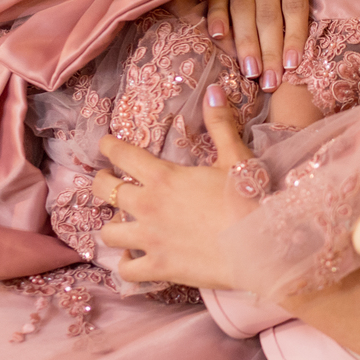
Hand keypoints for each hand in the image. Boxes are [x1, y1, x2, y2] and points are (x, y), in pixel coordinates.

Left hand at [92, 89, 258, 287]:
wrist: (258, 248)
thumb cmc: (248, 200)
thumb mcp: (236, 157)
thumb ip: (220, 124)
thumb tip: (213, 90)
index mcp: (164, 177)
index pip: (123, 155)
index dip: (109, 147)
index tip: (104, 144)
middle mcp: (147, 206)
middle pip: (105, 191)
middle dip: (101, 182)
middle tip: (106, 180)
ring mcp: (149, 240)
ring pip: (108, 232)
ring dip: (112, 224)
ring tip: (120, 221)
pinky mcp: (157, 268)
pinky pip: (125, 270)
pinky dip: (125, 264)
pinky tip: (131, 258)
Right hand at [205, 0, 359, 86]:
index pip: (294, 0)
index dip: (294, 33)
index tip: (294, 64)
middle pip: (265, 8)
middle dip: (267, 47)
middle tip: (269, 81)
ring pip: (238, 3)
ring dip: (242, 39)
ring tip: (248, 69)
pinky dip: (214, 13)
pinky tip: (218, 38)